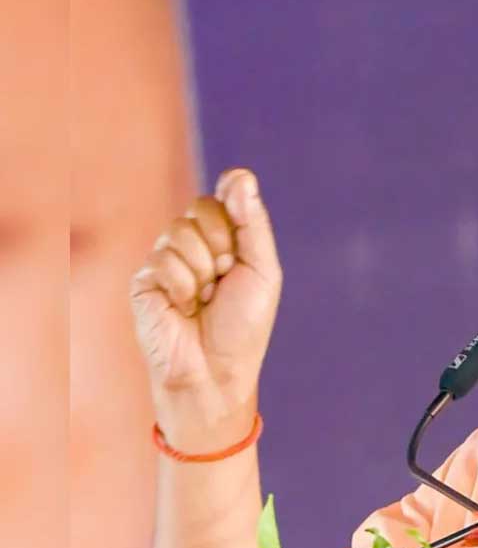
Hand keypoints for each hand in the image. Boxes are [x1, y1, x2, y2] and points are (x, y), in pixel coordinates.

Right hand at [130, 168, 281, 452]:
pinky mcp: (144, 280)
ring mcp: (167, 260)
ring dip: (203, 270)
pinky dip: (182, 286)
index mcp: (228, 239)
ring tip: (204, 300)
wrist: (215, 372)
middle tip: (225, 280)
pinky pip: (162, 259)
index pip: (226, 196)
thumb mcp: (262, 271)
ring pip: (180, 231)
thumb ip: (252, 222)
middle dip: (222, 245)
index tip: (242, 246)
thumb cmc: (244, 326)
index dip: (234, 213)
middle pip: (202, 207)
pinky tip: (184, 308)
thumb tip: (239, 175)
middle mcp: (196, 244)